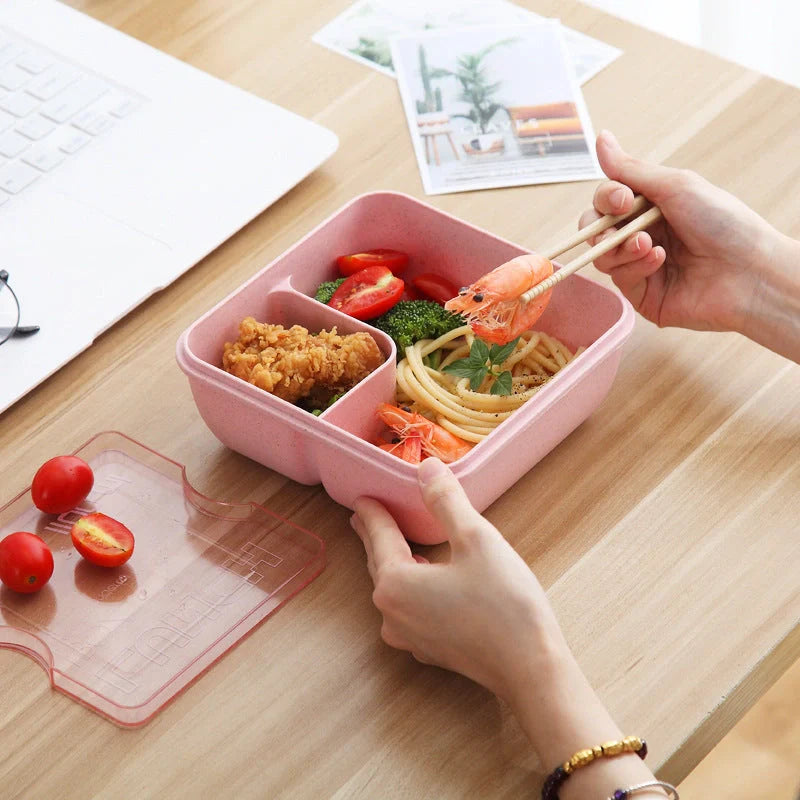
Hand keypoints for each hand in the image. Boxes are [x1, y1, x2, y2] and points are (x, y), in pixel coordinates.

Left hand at [350, 457, 566, 704]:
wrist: (531, 669)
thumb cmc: (504, 602)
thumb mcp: (476, 539)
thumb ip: (446, 501)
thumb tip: (426, 468)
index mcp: (395, 583)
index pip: (379, 537)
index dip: (373, 513)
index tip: (362, 498)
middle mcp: (392, 614)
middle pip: (379, 564)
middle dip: (375, 537)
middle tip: (365, 517)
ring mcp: (409, 637)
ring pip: (393, 589)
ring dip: (392, 563)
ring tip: (393, 544)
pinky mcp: (430, 649)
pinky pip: (410, 609)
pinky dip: (411, 587)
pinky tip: (424, 581)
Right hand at [582, 130, 798, 348]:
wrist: (748, 271)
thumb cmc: (723, 223)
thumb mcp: (675, 186)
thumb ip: (630, 169)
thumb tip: (601, 137)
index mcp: (651, 206)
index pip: (606, 201)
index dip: (605, 199)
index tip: (622, 199)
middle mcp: (643, 235)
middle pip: (595, 229)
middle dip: (600, 226)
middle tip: (621, 223)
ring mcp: (640, 266)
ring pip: (602, 255)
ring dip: (621, 246)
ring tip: (649, 244)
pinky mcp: (643, 295)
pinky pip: (620, 278)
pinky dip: (636, 266)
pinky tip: (660, 259)